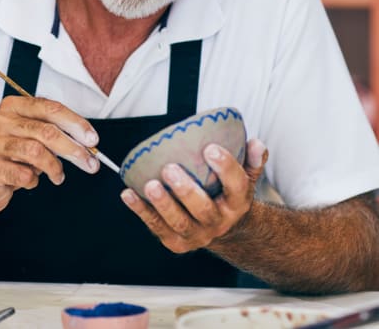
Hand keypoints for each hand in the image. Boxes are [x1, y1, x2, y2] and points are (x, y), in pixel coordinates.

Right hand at [0, 96, 100, 215]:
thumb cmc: (10, 159)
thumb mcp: (31, 139)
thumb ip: (53, 135)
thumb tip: (86, 143)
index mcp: (13, 106)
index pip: (50, 108)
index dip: (75, 123)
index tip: (93, 139)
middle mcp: (0, 120)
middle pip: (46, 131)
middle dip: (73, 149)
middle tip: (90, 163)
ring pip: (36, 151)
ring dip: (55, 167)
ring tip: (58, 176)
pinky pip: (22, 174)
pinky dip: (33, 181)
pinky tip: (30, 181)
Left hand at [119, 138, 267, 252]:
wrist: (221, 228)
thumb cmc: (225, 193)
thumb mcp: (245, 176)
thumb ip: (252, 160)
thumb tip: (256, 143)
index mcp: (237, 203)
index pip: (237, 186)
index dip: (226, 168)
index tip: (210, 148)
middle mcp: (219, 222)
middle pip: (204, 209)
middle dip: (186, 190)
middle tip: (170, 168)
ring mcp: (197, 234)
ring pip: (179, 222)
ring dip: (163, 204)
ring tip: (150, 185)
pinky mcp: (175, 242)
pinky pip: (156, 226)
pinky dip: (141, 210)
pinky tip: (128, 194)